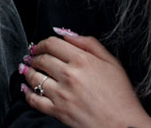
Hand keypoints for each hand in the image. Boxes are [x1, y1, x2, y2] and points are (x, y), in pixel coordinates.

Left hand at [22, 32, 150, 127]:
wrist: (125, 125)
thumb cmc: (121, 95)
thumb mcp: (112, 62)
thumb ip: (89, 43)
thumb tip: (66, 33)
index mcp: (82, 60)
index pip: (52, 44)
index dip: (42, 43)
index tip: (40, 46)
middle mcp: (70, 75)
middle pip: (42, 59)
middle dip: (34, 56)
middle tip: (31, 57)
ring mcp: (62, 94)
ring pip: (35, 77)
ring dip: (27, 71)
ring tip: (26, 69)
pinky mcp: (58, 112)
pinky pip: (34, 100)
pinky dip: (26, 92)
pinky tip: (25, 88)